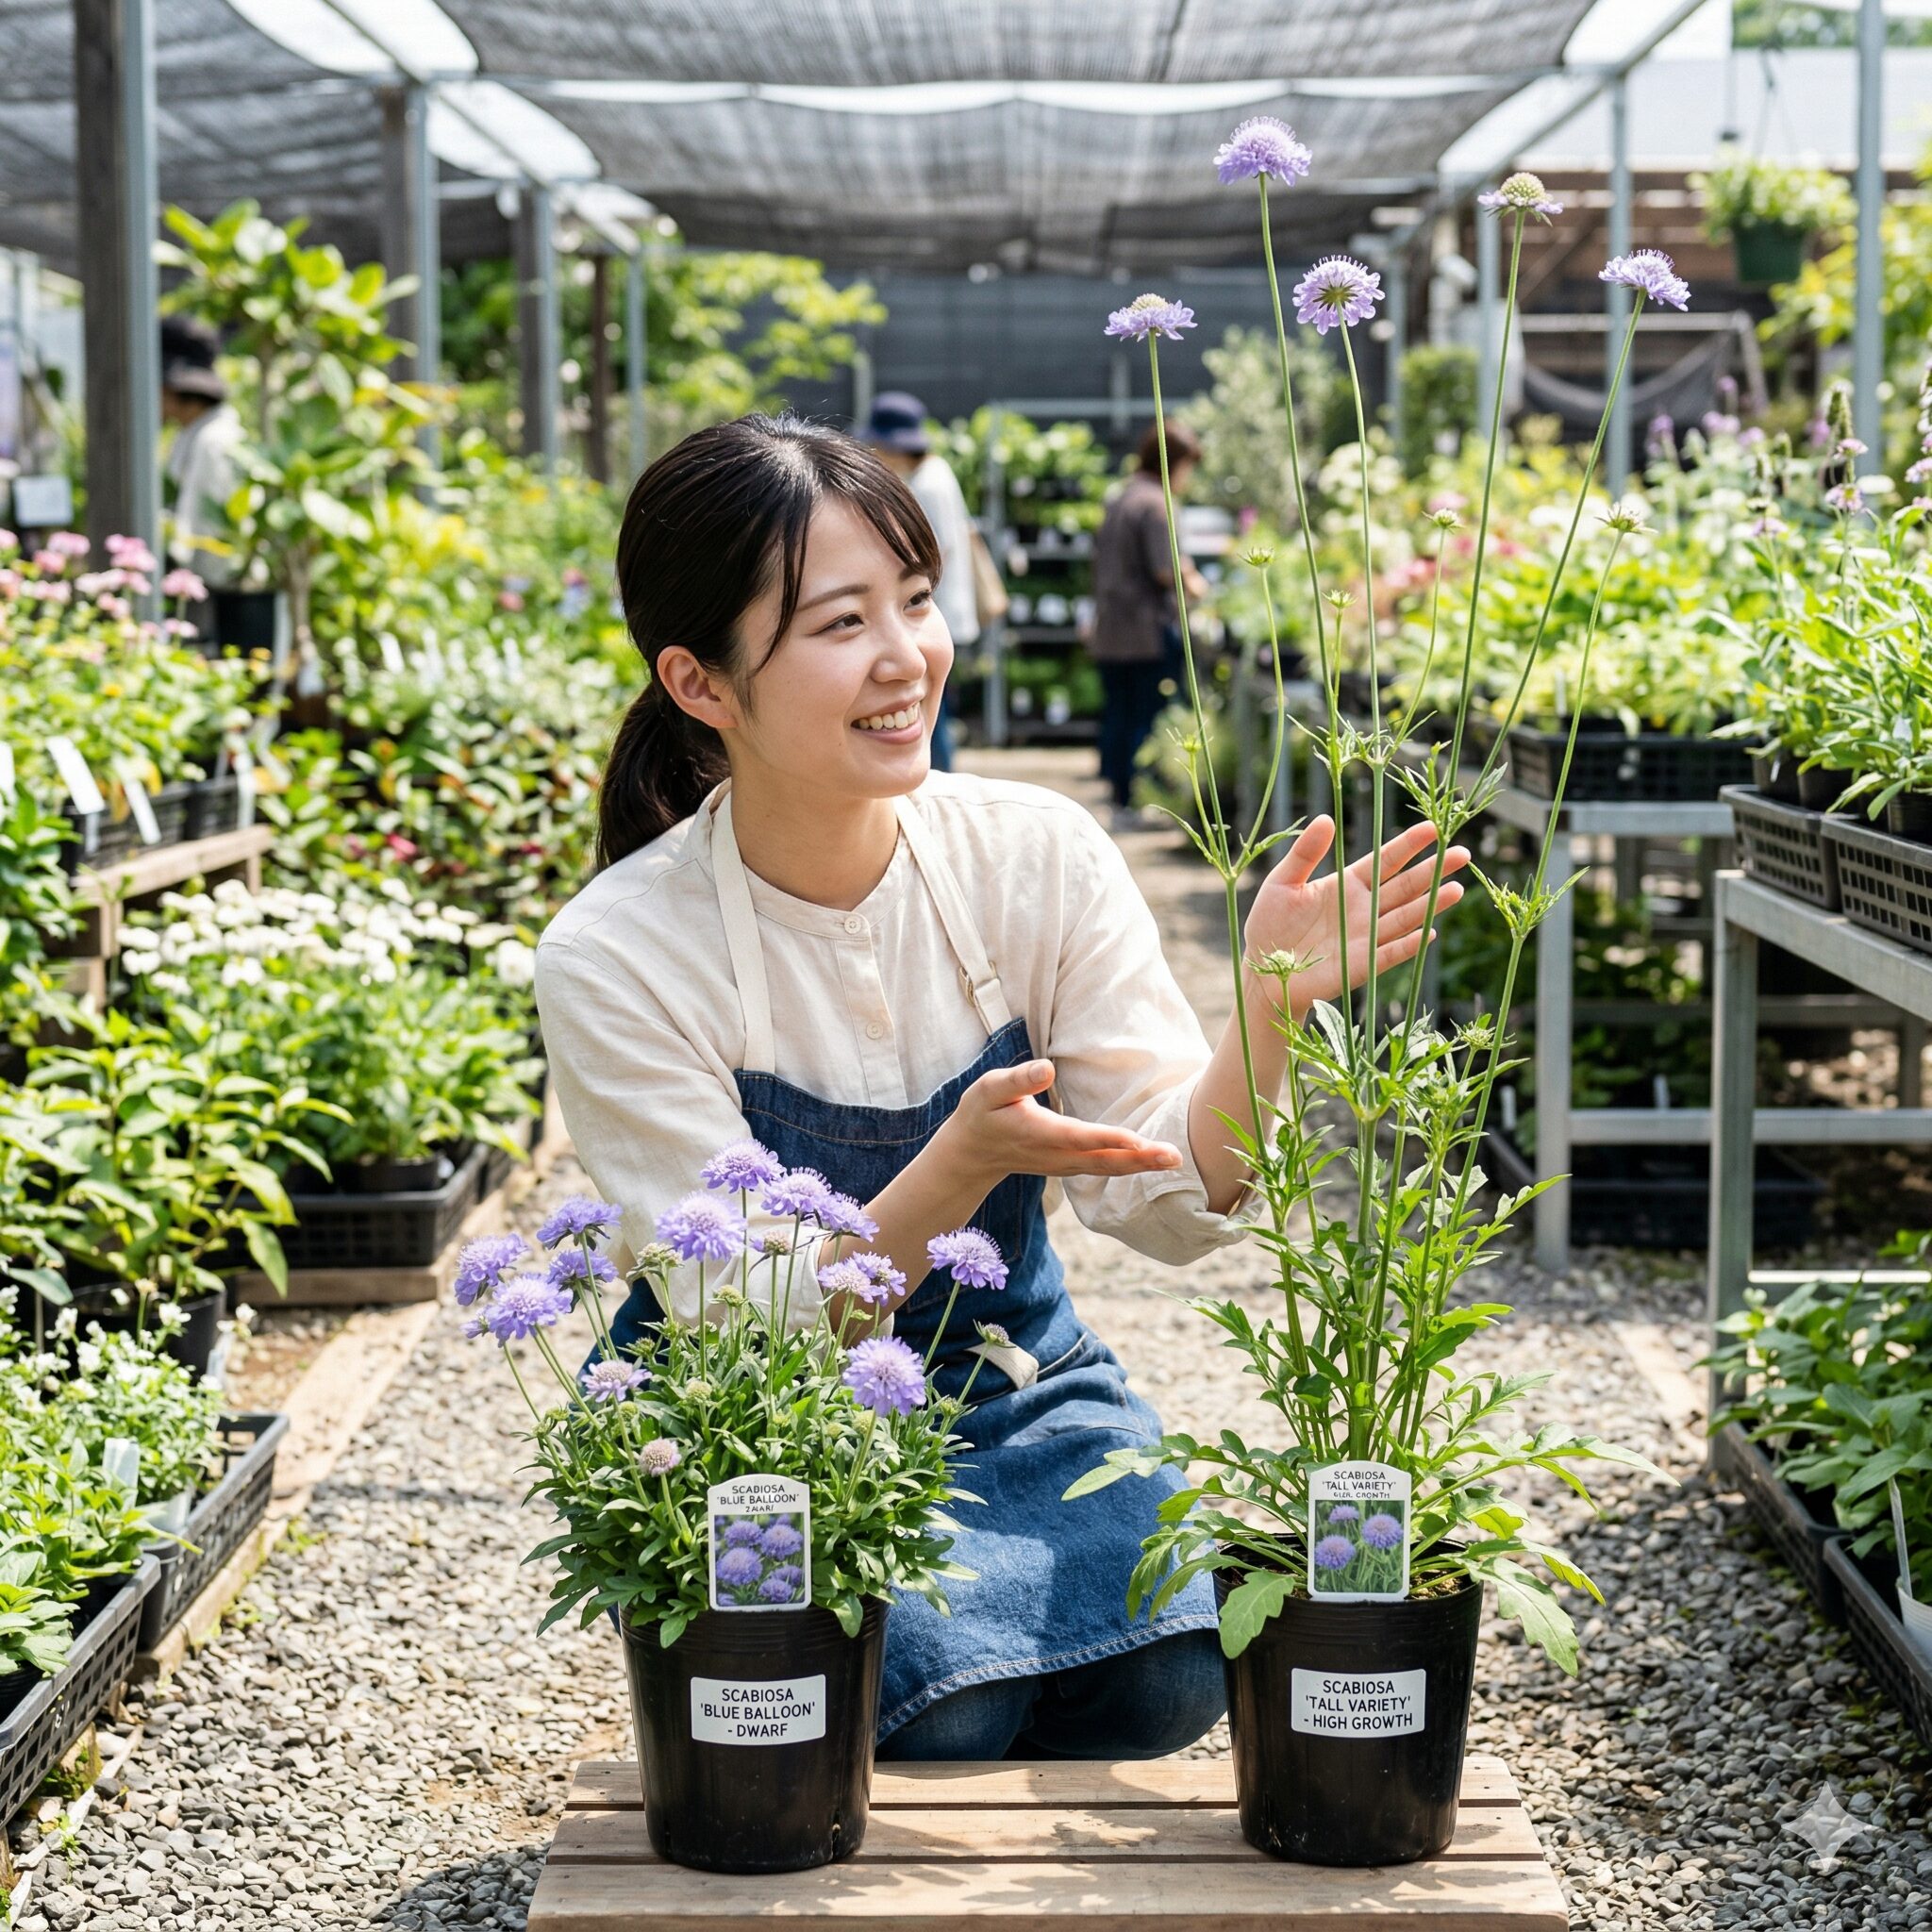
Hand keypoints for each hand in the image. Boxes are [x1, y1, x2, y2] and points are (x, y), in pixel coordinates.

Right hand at [937, 1060, 1182, 1193]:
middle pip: (1103, 1160)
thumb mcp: (990, 1089)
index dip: (1109, 1138)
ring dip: (1141, 1165)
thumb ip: (1018, 1080)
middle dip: (1139, 1159)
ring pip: (1108, 1169)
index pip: (1079, 1137)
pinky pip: (1105, 1169)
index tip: (1138, 1139)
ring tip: (1173, 1160)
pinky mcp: (1071, 1165)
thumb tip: (1047, 1067)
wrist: (973, 1153)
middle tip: (1174, 1157)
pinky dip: (1130, 1167)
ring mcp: (1064, 1164)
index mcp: (1038, 1132)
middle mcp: (1056, 1154)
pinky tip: (1152, 1161)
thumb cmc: (982, 1113)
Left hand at [1244, 817, 1467, 1020]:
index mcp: (1348, 884)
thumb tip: (1326, 818)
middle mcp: (1365, 909)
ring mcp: (1367, 937)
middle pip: (1406, 886)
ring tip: (1457, 889)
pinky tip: (1429, 932)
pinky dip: (1408, 944)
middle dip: (1433, 870)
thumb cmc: (1271, 923)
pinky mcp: (1362, 965)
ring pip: (1405, 917)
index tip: (1434, 828)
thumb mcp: (1283, 882)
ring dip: (1430, 905)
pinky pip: (1390, 953)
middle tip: (1463, 853)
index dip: (1409, 845)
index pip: (1386, 861)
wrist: (1264, 970)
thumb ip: (1305, 853)